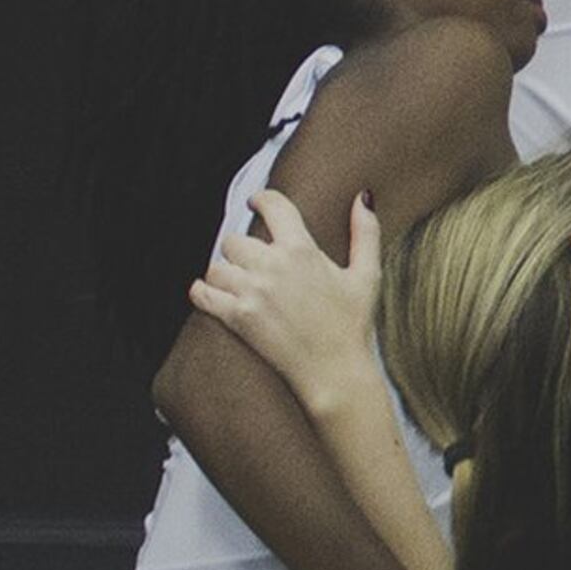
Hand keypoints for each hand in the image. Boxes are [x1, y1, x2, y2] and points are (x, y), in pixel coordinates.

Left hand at [192, 190, 386, 411]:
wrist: (336, 371)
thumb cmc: (352, 325)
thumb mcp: (368, 275)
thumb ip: (366, 233)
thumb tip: (363, 199)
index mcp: (302, 250)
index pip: (271, 206)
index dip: (261, 200)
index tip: (256, 203)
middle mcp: (272, 266)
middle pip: (235, 239)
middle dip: (242, 247)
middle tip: (252, 258)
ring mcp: (252, 292)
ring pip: (216, 265)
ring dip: (224, 271)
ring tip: (237, 281)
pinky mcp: (237, 317)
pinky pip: (203, 293)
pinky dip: (203, 291)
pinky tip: (212, 293)